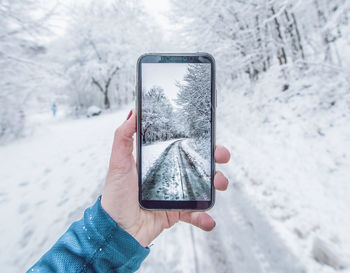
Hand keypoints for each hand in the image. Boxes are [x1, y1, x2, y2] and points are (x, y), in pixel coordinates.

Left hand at [101, 110, 230, 246]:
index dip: (197, 141)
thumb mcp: (118, 163)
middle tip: (222, 156)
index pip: (181, 147)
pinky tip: (208, 219)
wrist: (117, 230)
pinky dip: (204, 217)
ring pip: (201, 186)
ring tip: (219, 185)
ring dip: (215, 184)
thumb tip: (133, 112)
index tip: (210, 135)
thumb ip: (123, 137)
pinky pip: (194, 214)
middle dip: (214, 159)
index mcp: (158, 161)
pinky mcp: (176, 212)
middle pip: (197, 164)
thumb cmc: (115, 196)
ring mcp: (174, 194)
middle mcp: (169, 175)